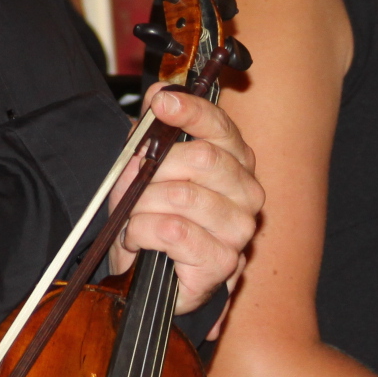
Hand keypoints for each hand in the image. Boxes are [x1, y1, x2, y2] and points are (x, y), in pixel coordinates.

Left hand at [111, 88, 261, 313]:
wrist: (146, 281)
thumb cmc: (152, 221)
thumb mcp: (143, 171)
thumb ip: (152, 132)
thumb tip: (159, 95)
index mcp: (234, 162)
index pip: (220, 126)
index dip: (190, 110)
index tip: (160, 102)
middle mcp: (247, 192)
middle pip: (202, 159)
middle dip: (154, 169)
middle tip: (130, 185)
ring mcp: (240, 229)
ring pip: (182, 196)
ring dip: (142, 206)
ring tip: (132, 218)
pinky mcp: (224, 263)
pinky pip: (175, 231)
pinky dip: (143, 232)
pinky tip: (138, 239)